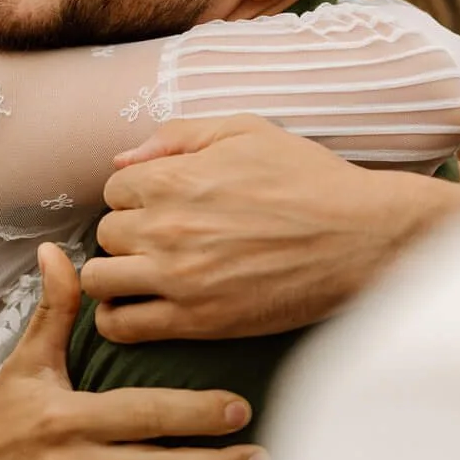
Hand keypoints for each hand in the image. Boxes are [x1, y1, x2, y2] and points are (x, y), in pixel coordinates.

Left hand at [86, 118, 459, 342]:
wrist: (360, 237)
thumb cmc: (310, 180)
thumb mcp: (247, 131)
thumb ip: (179, 136)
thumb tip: (123, 158)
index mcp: (174, 178)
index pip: (114, 188)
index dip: (138, 196)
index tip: (164, 206)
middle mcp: (165, 227)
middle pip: (105, 234)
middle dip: (128, 234)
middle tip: (163, 241)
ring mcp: (177, 278)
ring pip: (99, 280)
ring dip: (116, 275)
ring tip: (144, 275)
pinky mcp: (196, 321)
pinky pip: (122, 327)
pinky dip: (118, 319)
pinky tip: (140, 308)